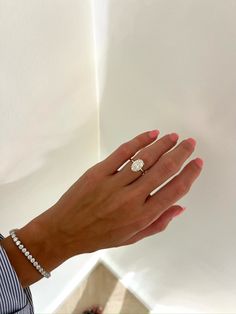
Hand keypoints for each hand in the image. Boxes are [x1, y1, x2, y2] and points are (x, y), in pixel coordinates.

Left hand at [39, 129, 202, 258]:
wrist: (65, 230)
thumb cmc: (100, 236)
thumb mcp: (132, 237)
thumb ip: (158, 223)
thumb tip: (180, 206)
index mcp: (141, 216)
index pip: (174, 190)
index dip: (189, 174)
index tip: (197, 162)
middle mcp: (131, 198)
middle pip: (163, 169)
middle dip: (180, 153)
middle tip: (189, 143)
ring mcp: (114, 183)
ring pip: (145, 158)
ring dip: (163, 145)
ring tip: (173, 137)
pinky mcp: (99, 171)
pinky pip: (123, 152)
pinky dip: (139, 141)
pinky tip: (151, 135)